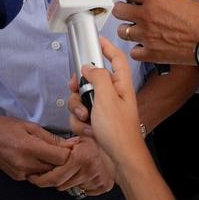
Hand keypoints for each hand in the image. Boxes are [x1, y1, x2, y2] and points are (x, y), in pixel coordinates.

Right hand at [0, 113, 72, 181]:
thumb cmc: (6, 126)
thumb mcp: (30, 126)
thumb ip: (51, 138)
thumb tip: (72, 144)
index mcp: (29, 147)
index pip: (61, 158)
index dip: (70, 153)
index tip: (73, 146)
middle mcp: (25, 164)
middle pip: (57, 169)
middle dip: (65, 161)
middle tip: (67, 151)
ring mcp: (21, 173)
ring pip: (48, 175)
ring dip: (54, 166)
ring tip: (54, 155)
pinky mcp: (18, 178)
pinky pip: (38, 176)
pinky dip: (43, 170)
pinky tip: (41, 160)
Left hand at [28, 135, 114, 194]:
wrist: (120, 147)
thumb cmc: (96, 141)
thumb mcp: (80, 136)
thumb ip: (63, 142)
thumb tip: (45, 144)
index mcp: (80, 157)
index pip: (54, 177)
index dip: (40, 178)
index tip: (32, 176)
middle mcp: (88, 170)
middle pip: (60, 185)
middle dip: (48, 182)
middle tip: (40, 178)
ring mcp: (96, 180)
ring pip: (70, 188)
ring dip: (64, 182)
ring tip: (63, 172)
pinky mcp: (102, 187)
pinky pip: (83, 191)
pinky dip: (77, 184)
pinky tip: (77, 175)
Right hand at [67, 38, 151, 171]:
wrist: (121, 160)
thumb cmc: (119, 130)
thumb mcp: (106, 98)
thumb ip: (97, 77)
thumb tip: (88, 67)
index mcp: (121, 85)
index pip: (116, 58)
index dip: (107, 47)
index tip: (97, 39)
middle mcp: (113, 95)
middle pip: (91, 80)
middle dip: (79, 88)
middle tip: (77, 90)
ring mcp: (104, 109)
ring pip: (81, 99)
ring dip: (78, 109)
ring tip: (86, 119)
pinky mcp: (96, 123)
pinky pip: (80, 116)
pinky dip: (80, 123)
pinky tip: (88, 131)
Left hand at [112, 0, 198, 65]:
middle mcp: (146, 15)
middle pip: (119, 10)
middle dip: (121, 10)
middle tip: (124, 11)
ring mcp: (147, 35)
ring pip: (123, 31)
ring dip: (128, 29)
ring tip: (134, 29)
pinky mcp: (151, 53)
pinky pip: (134, 52)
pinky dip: (138, 49)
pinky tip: (143, 47)